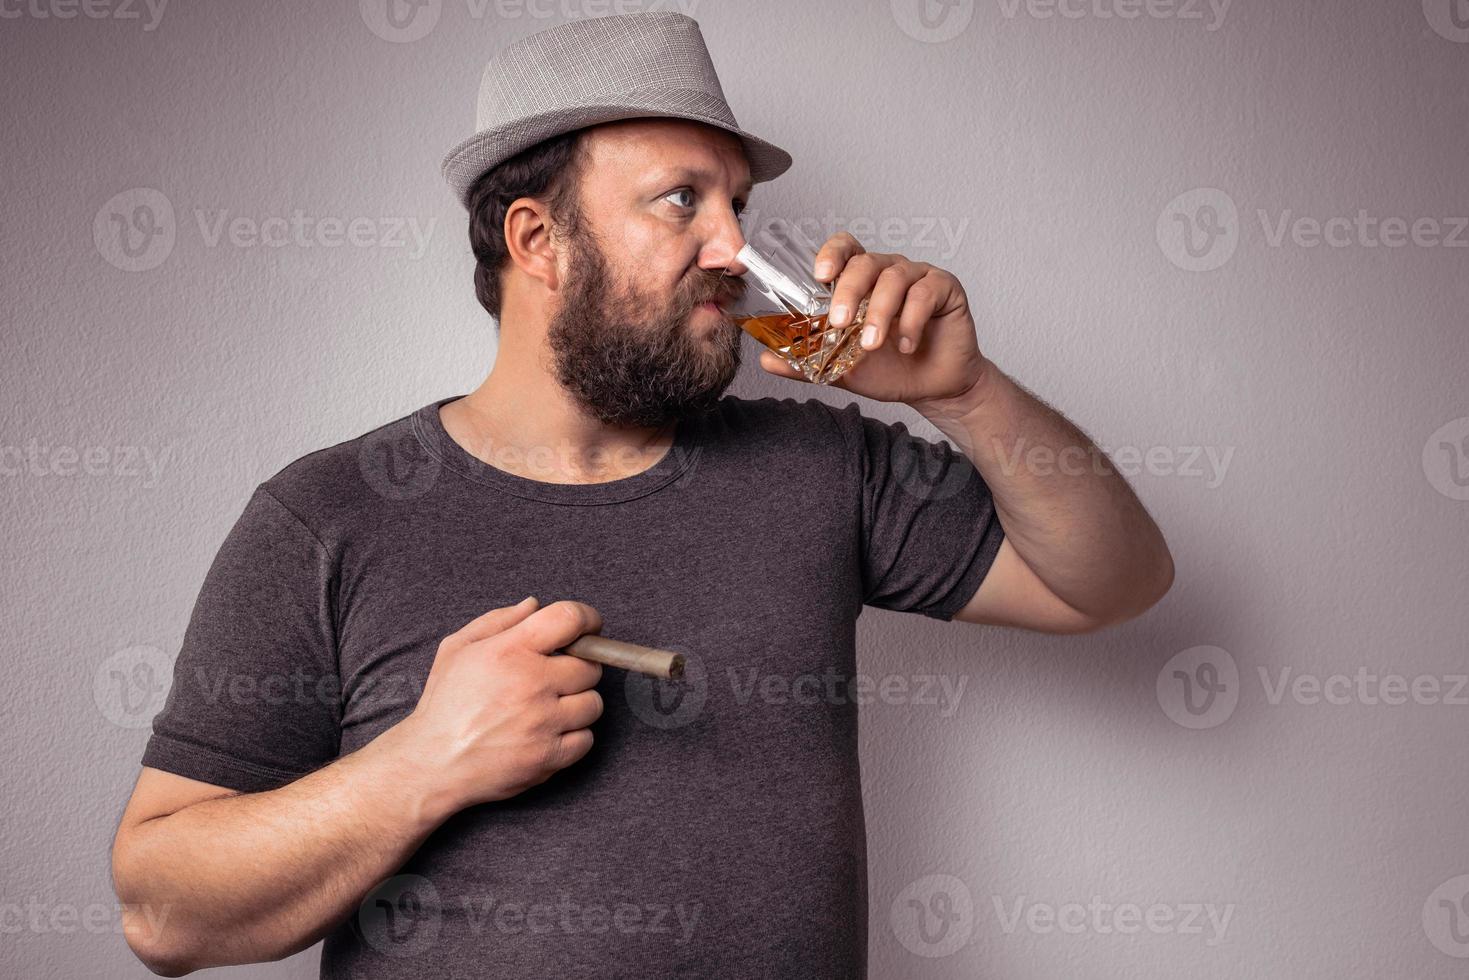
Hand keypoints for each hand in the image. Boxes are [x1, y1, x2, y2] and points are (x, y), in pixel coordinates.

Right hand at [399, 597, 604, 808]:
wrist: (431, 763)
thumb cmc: (444, 704)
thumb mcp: (457, 649)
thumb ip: (498, 620)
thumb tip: (533, 605)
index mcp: (511, 651)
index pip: (570, 618)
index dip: (587, 619)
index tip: (588, 627)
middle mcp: (532, 683)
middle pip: (589, 666)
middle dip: (578, 668)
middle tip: (556, 677)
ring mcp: (543, 722)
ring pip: (592, 704)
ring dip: (578, 704)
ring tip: (550, 707)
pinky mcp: (548, 756)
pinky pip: (586, 739)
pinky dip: (573, 737)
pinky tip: (549, 733)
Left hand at [756, 231, 992, 410]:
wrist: (932, 388)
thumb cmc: (889, 369)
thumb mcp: (841, 369)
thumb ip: (806, 362)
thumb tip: (766, 361)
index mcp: (862, 281)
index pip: (845, 250)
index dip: (831, 254)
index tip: (819, 276)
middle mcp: (888, 271)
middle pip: (865, 263)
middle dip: (848, 291)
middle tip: (839, 323)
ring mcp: (918, 277)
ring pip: (894, 277)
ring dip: (879, 311)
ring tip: (871, 344)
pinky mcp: (945, 289)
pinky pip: (925, 292)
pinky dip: (911, 321)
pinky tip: (906, 346)